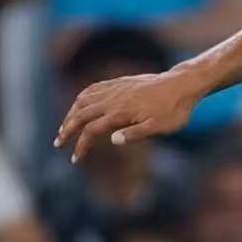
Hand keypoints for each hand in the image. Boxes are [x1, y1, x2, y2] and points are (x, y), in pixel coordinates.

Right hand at [55, 69, 200, 163]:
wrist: (182, 85)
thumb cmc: (174, 110)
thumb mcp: (160, 127)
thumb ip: (137, 133)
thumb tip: (114, 140)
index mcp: (121, 112)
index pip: (92, 130)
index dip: (81, 145)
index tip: (76, 159)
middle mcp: (114, 99)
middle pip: (81, 114)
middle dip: (67, 129)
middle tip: (58, 143)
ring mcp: (115, 88)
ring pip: (83, 100)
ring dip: (70, 114)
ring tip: (65, 126)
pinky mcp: (119, 82)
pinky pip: (92, 88)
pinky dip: (80, 98)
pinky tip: (78, 105)